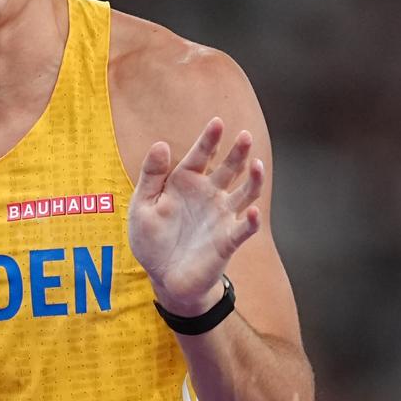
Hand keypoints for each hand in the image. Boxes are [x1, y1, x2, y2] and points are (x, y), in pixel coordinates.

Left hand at [128, 118, 263, 315]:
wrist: (164, 277)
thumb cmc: (152, 240)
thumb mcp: (142, 205)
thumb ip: (151, 175)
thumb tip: (161, 144)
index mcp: (186, 182)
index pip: (200, 155)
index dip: (209, 139)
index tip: (217, 122)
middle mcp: (209, 194)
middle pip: (229, 168)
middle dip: (238, 152)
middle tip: (245, 136)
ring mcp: (221, 216)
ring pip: (244, 192)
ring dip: (253, 179)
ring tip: (257, 165)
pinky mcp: (228, 240)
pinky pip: (244, 228)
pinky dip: (251, 220)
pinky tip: (252, 212)